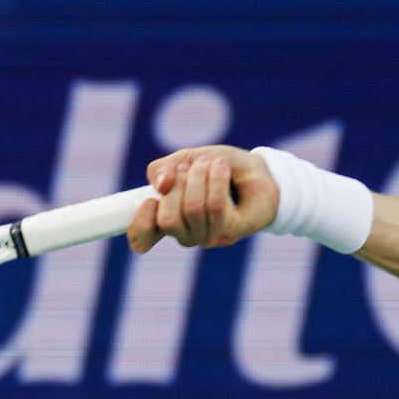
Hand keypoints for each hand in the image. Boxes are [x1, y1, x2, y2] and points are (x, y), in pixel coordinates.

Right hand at [125, 144, 278, 252]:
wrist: (258, 169)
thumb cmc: (220, 167)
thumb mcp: (186, 159)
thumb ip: (163, 169)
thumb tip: (160, 185)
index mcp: (168, 219)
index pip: (141, 239)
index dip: (140, 224)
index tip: (150, 201)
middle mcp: (185, 234)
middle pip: (168, 219)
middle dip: (179, 184)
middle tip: (193, 167)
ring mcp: (207, 237)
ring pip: (193, 209)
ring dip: (201, 176)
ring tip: (212, 164)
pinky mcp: (230, 233)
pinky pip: (215, 207)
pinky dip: (216, 179)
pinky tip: (222, 168)